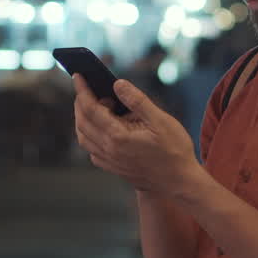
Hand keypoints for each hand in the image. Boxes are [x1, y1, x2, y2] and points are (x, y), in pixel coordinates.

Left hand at [72, 76, 200, 196]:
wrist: (180, 182)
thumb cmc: (174, 150)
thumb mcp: (161, 120)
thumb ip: (137, 101)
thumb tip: (117, 84)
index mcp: (118, 136)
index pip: (90, 109)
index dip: (82, 91)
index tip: (78, 76)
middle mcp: (109, 150)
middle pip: (82, 123)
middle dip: (80, 102)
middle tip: (88, 88)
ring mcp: (110, 161)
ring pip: (83, 138)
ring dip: (82, 119)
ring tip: (95, 105)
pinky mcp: (113, 168)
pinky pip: (92, 150)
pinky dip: (90, 135)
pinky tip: (103, 128)